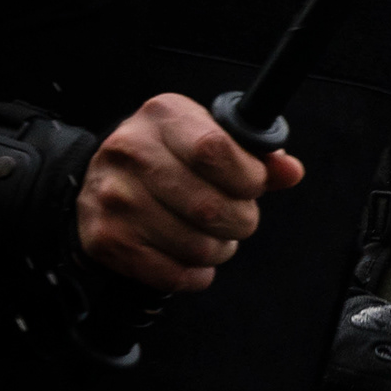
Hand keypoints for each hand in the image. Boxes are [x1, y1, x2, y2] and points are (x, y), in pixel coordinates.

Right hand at [77, 94, 305, 292]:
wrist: (100, 180)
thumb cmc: (173, 158)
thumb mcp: (211, 139)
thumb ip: (256, 156)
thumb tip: (290, 171)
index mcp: (163, 116)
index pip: (215, 150)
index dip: (248, 178)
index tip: (254, 186)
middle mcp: (131, 151)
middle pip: (210, 206)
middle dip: (241, 221)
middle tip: (237, 218)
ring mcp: (114, 197)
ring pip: (197, 246)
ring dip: (219, 249)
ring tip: (213, 236)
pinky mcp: (107, 238)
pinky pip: (174, 274)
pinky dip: (196, 274)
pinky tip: (192, 258)